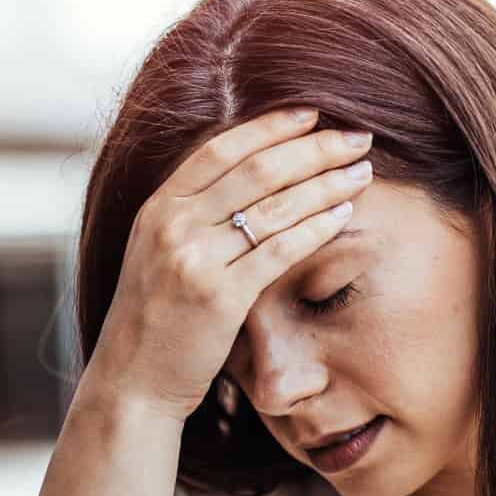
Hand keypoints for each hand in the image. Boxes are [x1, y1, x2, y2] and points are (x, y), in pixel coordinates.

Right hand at [84, 105, 373, 423]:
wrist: (133, 380)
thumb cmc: (154, 320)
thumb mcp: (157, 253)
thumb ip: (192, 214)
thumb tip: (248, 176)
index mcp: (157, 207)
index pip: (221, 148)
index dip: (271, 126)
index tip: (313, 114)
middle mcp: (172, 224)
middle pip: (257, 169)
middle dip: (315, 148)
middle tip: (356, 138)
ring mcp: (193, 258)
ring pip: (275, 205)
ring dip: (327, 183)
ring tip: (362, 173)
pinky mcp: (219, 296)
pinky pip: (280, 249)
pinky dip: (317, 227)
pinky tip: (344, 215)